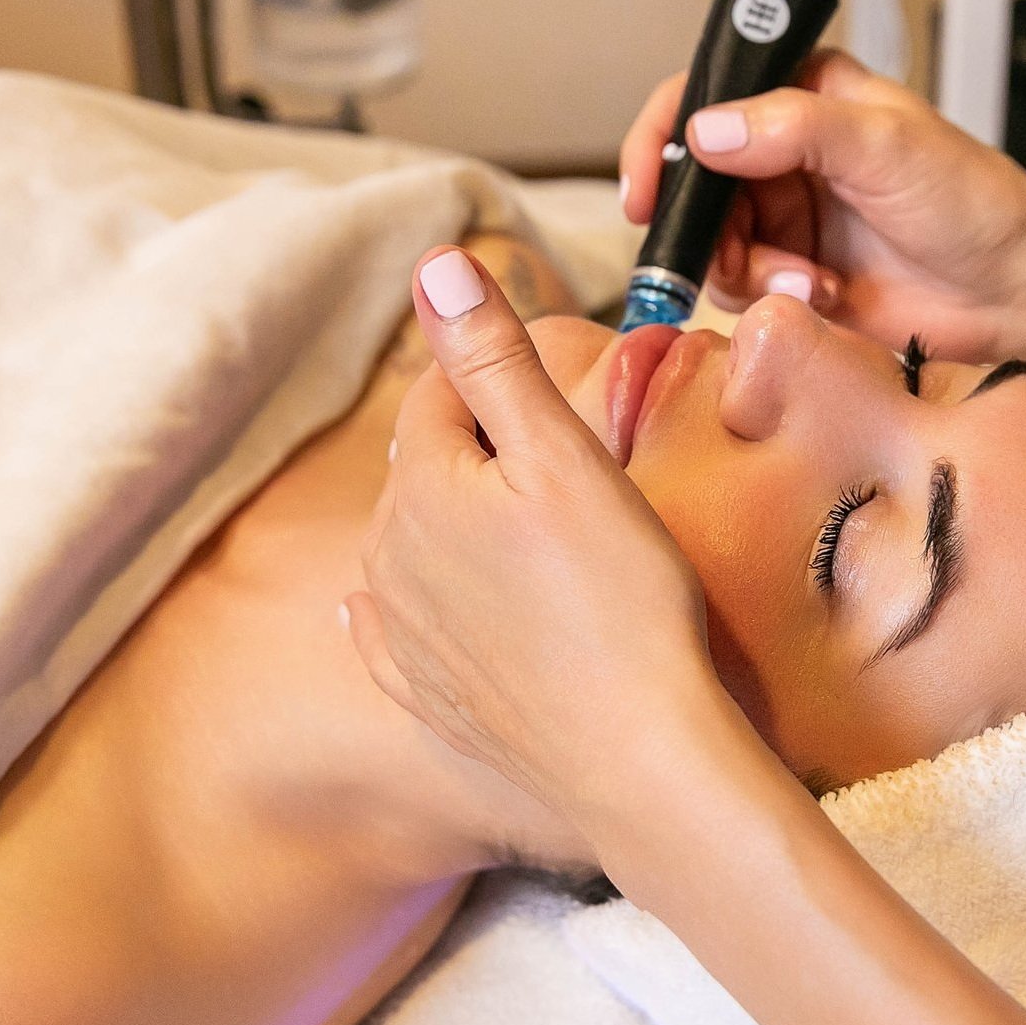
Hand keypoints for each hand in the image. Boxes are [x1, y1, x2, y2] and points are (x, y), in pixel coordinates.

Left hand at [343, 248, 724, 828]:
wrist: (636, 759)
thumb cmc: (621, 601)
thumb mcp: (566, 457)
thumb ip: (496, 358)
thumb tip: (436, 265)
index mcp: (423, 488)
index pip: (441, 396)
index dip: (494, 378)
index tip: (545, 386)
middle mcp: (389, 558)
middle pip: (425, 469)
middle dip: (476, 450)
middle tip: (554, 463)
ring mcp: (402, 635)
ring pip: (412, 545)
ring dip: (453, 524)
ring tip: (521, 533)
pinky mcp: (426, 696)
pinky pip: (396, 632)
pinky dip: (411, 608)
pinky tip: (406, 610)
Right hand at [620, 49, 1025, 361]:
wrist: (1015, 292)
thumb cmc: (975, 204)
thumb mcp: (886, 145)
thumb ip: (794, 127)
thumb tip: (709, 131)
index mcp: (806, 95)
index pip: (706, 95)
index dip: (663, 136)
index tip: (646, 185)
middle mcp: (787, 152)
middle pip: (696, 180)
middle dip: (704, 224)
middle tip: (731, 252)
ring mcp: (788, 215)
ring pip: (712, 241)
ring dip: (745, 266)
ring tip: (802, 277)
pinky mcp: (793, 272)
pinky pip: (742, 287)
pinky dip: (768, 295)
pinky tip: (819, 293)